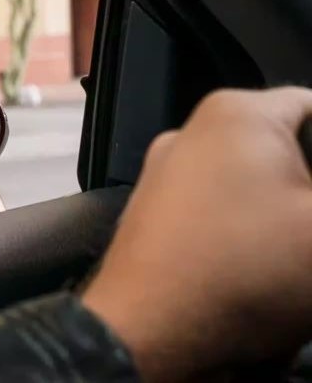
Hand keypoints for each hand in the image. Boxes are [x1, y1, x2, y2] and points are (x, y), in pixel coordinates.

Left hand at [82, 87, 311, 380]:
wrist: (148, 331)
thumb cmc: (237, 273)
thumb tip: (306, 198)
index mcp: (239, 112)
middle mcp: (193, 134)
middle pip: (289, 152)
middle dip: (308, 190)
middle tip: (307, 235)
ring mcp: (168, 174)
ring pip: (256, 187)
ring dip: (284, 221)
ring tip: (292, 259)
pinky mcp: (158, 216)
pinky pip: (222, 216)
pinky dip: (248, 239)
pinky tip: (262, 275)